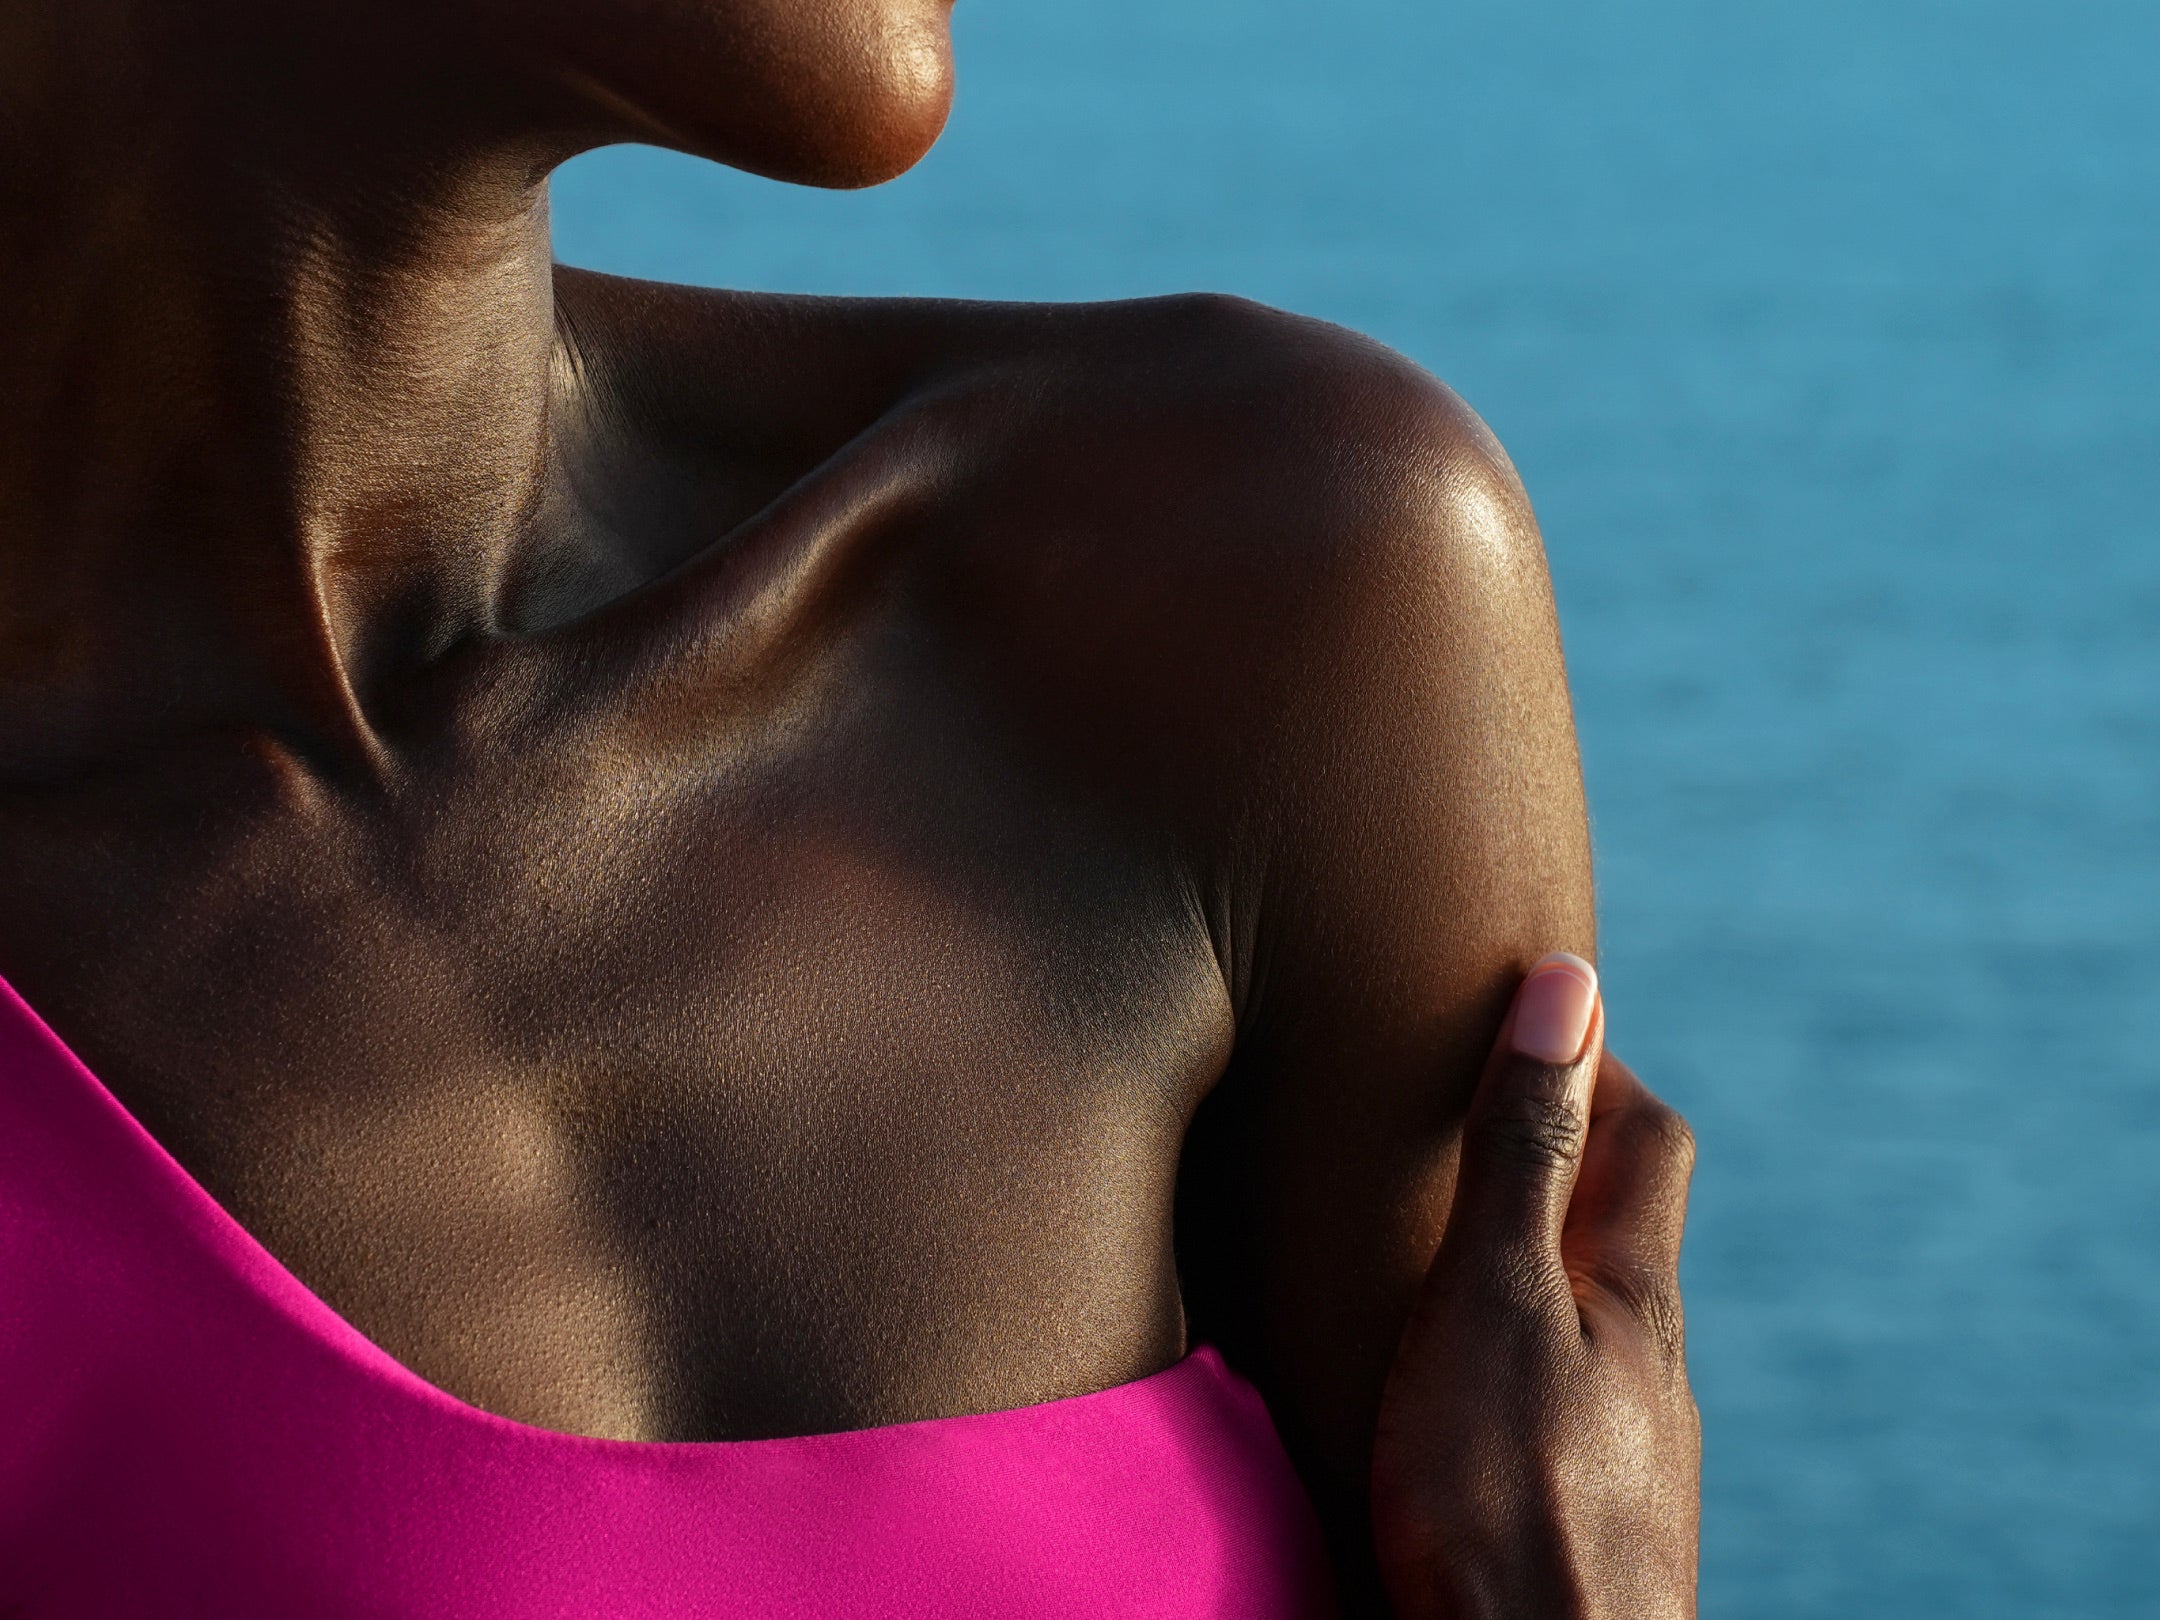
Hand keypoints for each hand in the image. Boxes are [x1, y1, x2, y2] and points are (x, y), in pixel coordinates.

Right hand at [1370, 954, 1699, 1619]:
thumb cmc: (1505, 1496)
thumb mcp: (1489, 1295)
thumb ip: (1521, 1148)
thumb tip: (1571, 980)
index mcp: (1631, 1291)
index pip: (1649, 1134)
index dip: (1596, 1061)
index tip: (1520, 1020)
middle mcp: (1650, 1363)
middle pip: (1627, 1225)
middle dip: (1561, 1157)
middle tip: (1465, 1119)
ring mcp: (1630, 1445)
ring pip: (1595, 1319)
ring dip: (1534, 1262)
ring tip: (1442, 1247)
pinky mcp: (1593, 1513)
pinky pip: (1565, 1396)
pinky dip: (1517, 1352)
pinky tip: (1457, 1388)